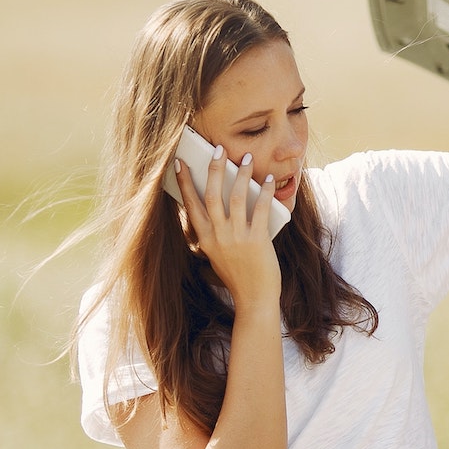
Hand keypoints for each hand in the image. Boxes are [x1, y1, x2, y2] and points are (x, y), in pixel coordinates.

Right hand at [174, 147, 281, 309]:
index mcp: (205, 239)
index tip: (179, 163)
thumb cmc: (238, 276)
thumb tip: (222, 203)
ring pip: (235, 197)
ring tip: (245, 158)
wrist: (254, 299)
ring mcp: (236, 238)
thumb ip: (216, 232)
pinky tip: (269, 180)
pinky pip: (259, 209)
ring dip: (241, 174)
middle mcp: (217, 236)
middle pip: (211, 195)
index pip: (190, 205)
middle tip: (218, 149)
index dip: (184, 183)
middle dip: (214, 169)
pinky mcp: (256, 240)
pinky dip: (265, 191)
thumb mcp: (218, 254)